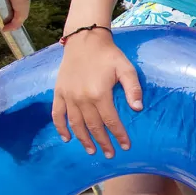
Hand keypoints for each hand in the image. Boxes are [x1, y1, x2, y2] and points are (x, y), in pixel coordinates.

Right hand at [52, 28, 143, 156]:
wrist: (84, 40)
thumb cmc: (109, 55)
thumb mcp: (126, 69)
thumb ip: (133, 89)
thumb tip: (138, 108)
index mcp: (100, 94)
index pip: (111, 121)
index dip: (119, 135)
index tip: (126, 146)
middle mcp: (82, 98)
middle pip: (93, 126)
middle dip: (103, 142)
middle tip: (110, 154)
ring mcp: (68, 96)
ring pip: (76, 124)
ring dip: (84, 139)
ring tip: (91, 151)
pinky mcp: (59, 93)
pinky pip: (57, 114)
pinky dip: (61, 128)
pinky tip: (67, 138)